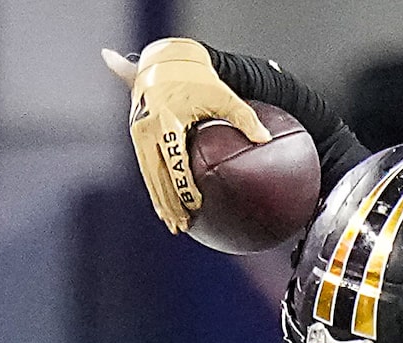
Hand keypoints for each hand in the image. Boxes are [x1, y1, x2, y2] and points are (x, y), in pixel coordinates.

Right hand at [101, 38, 269, 235]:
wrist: (166, 57)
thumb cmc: (197, 75)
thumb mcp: (222, 93)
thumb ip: (244, 116)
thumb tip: (266, 138)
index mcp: (167, 119)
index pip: (176, 164)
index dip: (185, 187)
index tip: (197, 206)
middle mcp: (147, 126)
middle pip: (157, 176)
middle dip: (169, 203)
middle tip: (182, 226)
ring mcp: (138, 129)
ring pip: (148, 174)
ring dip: (160, 201)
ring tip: (173, 224)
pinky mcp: (136, 132)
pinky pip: (145, 166)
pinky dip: (154, 188)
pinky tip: (164, 207)